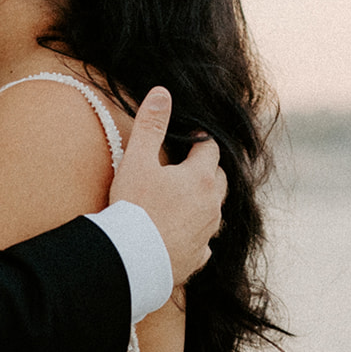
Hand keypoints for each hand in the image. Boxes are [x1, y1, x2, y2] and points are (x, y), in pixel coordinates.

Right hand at [110, 86, 225, 287]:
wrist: (131, 259)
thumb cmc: (133, 207)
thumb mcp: (137, 160)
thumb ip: (151, 125)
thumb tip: (163, 92)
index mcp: (200, 178)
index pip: (210, 149)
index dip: (200, 140)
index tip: (189, 137)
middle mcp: (211, 206)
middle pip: (219, 180)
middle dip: (208, 170)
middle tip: (189, 166)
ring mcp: (207, 234)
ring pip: (215, 211)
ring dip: (204, 203)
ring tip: (186, 199)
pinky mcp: (197, 257)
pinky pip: (204, 244)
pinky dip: (196, 236)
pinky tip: (183, 236)